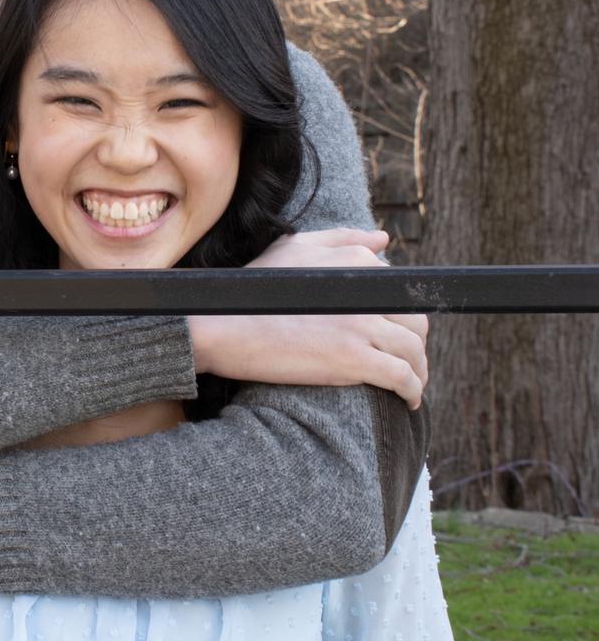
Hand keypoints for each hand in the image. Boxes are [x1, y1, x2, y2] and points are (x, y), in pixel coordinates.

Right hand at [188, 229, 428, 408]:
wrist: (221, 327)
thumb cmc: (250, 290)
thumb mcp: (293, 247)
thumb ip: (341, 239)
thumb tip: (383, 240)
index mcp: (354, 261)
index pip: (398, 289)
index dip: (399, 314)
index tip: (390, 331)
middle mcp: (365, 290)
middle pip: (416, 319)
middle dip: (417, 343)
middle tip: (406, 360)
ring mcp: (361, 325)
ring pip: (414, 350)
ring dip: (420, 371)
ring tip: (412, 384)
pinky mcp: (354, 359)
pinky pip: (403, 377)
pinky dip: (413, 390)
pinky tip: (408, 400)